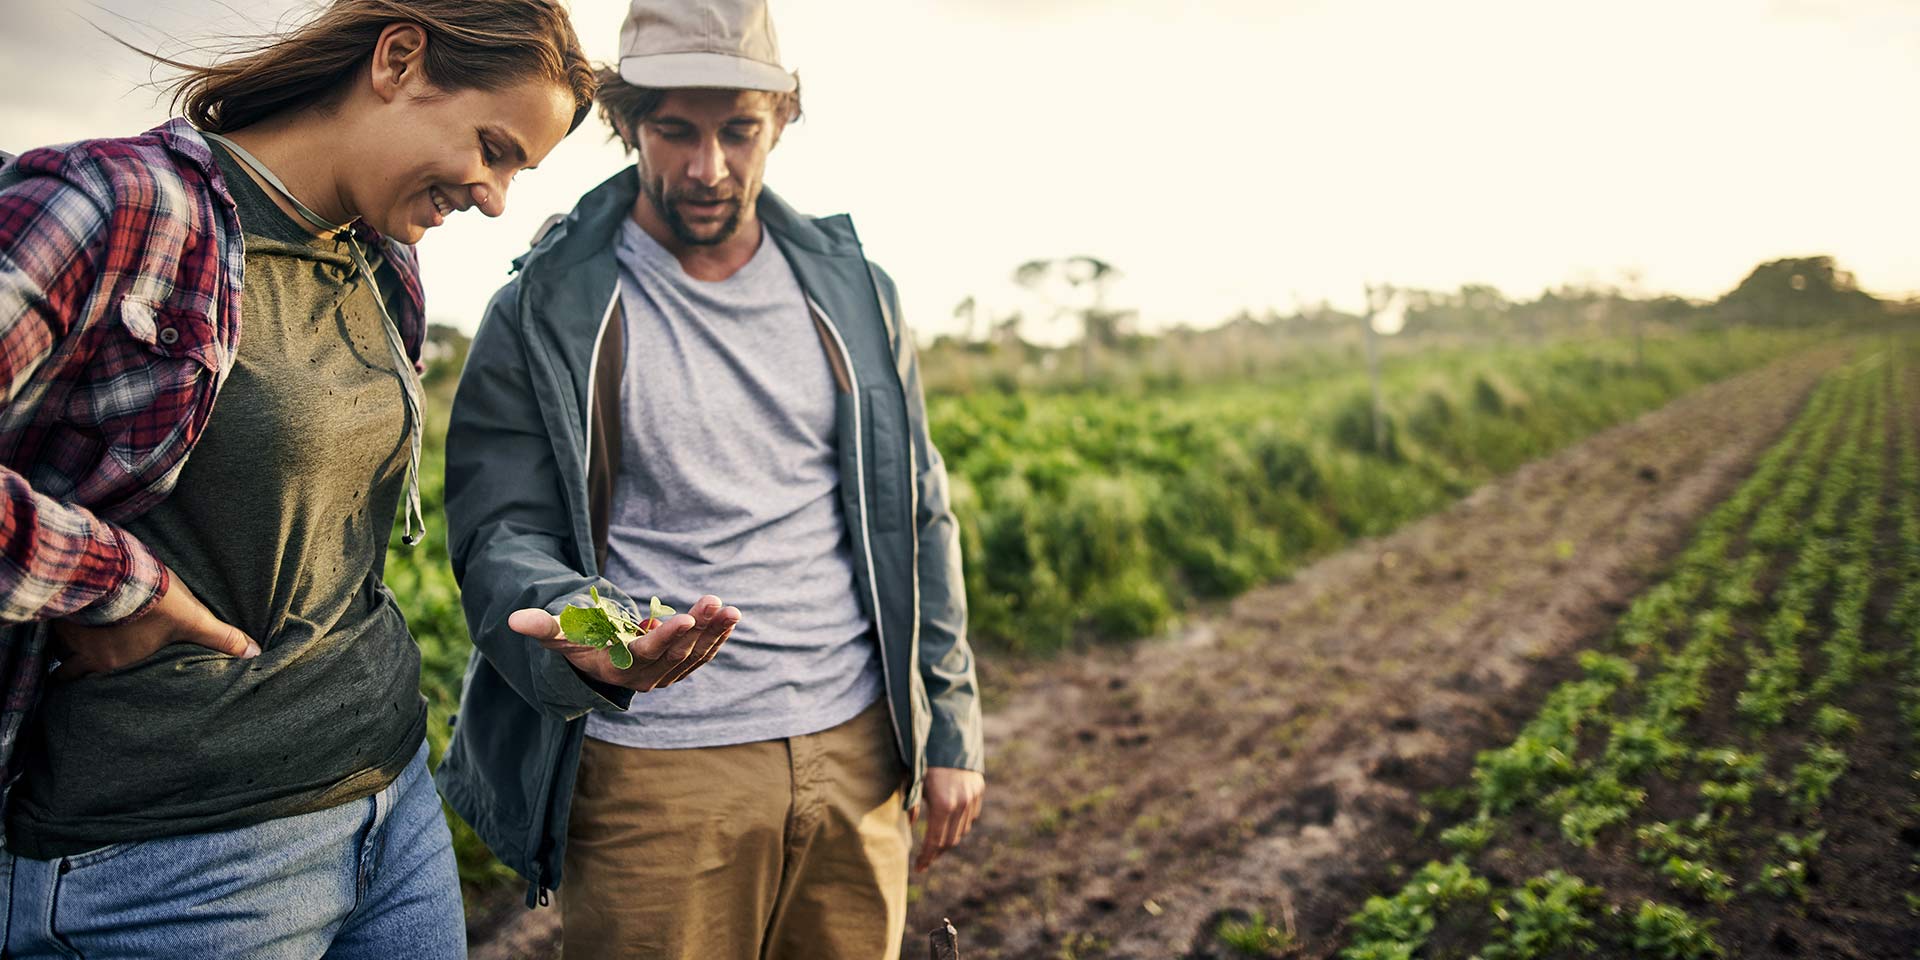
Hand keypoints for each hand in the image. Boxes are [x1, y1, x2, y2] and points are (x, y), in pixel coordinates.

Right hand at [50, 570, 259, 679]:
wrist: (118, 570)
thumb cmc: (157, 599)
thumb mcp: (194, 619)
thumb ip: (221, 637)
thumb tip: (254, 654)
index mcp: (115, 662)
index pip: (95, 682)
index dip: (91, 682)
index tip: (89, 682)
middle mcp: (87, 654)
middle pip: (68, 672)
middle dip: (70, 669)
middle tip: (71, 669)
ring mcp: (68, 632)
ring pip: (56, 647)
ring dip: (62, 642)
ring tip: (67, 638)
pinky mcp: (57, 609)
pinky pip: (48, 623)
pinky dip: (54, 620)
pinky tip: (56, 610)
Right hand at [510, 593, 738, 692]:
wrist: (597, 660)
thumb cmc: (577, 642)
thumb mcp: (560, 634)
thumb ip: (542, 626)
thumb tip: (513, 620)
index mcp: (619, 668)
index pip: (647, 655)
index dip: (666, 638)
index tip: (685, 619)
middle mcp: (646, 677)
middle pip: (677, 652)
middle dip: (698, 627)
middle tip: (714, 601)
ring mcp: (666, 674)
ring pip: (694, 653)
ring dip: (713, 631)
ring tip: (728, 607)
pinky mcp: (679, 668)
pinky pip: (702, 654)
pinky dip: (717, 637)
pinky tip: (730, 618)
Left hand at [911, 767, 984, 871]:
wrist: (947, 734)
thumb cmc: (923, 758)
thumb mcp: (913, 782)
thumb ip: (912, 805)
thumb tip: (911, 825)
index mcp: (943, 805)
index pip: (934, 841)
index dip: (926, 857)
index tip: (918, 868)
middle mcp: (961, 804)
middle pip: (950, 840)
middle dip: (937, 852)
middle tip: (926, 860)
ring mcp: (972, 797)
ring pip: (962, 829)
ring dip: (949, 839)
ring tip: (936, 843)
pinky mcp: (978, 789)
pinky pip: (971, 815)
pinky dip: (960, 824)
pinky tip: (949, 825)